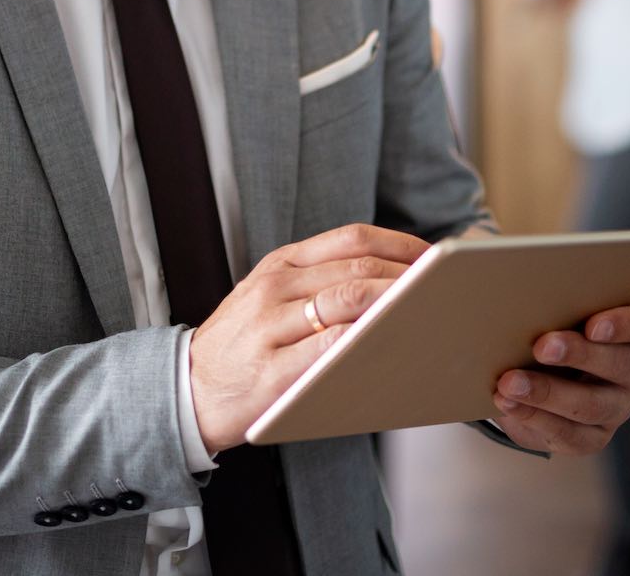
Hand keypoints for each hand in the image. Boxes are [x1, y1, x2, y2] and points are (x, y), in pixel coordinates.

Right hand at [189, 224, 427, 455]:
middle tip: (444, 287)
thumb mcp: (267, 298)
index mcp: (279, 264)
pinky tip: (392, 344)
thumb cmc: (240, 346)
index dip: (399, 244)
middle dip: (407, 276)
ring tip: (428, 311)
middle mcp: (274, 286)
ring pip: (348, 300)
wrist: (185, 391)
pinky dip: (365, 341)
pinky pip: (329, 348)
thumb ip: (316, 282)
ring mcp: (270, 327)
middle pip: (356, 268)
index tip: (434, 256)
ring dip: (395, 303)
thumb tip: (386, 277)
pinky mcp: (272, 371)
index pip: (349, 239)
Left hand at [490, 299, 629, 454]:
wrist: (530, 368)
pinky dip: (534, 417)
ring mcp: (618, 405)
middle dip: (580, 355)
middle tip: (542, 346)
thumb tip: (514, 282)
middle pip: (625, 364)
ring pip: (594, 405)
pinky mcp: (592, 436)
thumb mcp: (556, 303)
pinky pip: (570, 434)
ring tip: (511, 381)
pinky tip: (507, 403)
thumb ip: (553, 294)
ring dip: (548, 392)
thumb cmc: (548, 320)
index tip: (594, 324)